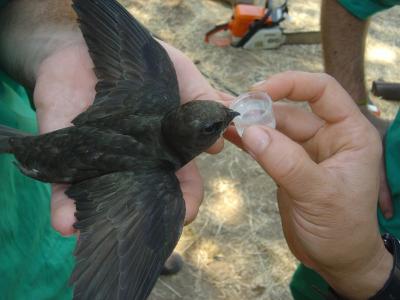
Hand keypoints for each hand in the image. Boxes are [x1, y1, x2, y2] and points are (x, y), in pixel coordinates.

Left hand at [34, 41, 220, 234]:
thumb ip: (201, 98)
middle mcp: (136, 162)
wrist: (85, 46)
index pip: (182, 182)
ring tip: (102, 233)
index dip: (188, 199)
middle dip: (152, 218)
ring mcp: (101, 163)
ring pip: (108, 202)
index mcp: (165, 148)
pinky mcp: (66, 157)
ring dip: (106, 222)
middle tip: (152, 229)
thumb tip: (218, 144)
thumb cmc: (138, 62)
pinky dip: (63, 209)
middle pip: (149, 200)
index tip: (186, 210)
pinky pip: (62, 188)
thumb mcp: (179, 72)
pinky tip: (66, 223)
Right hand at [225, 71, 392, 298]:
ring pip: (275, 128)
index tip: (259, 90)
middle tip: (231, 114)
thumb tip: (250, 131)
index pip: (322, 90)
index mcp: (349, 133)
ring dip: (251, 125)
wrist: (336, 261)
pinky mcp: (288, 167)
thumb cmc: (342, 229)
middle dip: (261, 111)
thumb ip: (286, 162)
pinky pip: (267, 147)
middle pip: (290, 110)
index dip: (291, 83)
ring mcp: (305, 152)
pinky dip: (249, 142)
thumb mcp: (318, 194)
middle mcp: (328, 137)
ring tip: (225, 123)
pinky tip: (230, 137)